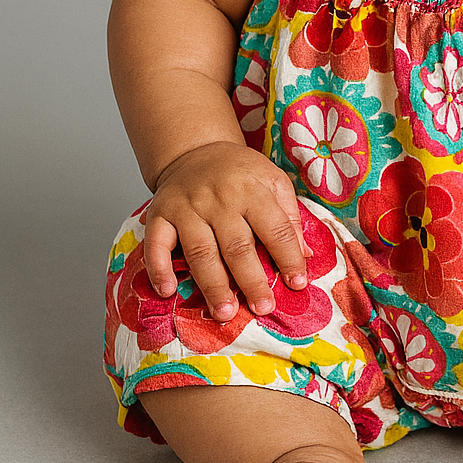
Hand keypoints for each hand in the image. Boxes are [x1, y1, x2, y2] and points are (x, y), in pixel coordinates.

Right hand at [143, 143, 310, 321]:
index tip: (298, 284)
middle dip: (251, 281)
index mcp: (253, 189)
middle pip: (237, 246)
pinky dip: (159, 268)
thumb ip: (290, 216)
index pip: (276, 228)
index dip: (289, 258)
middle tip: (262, 308)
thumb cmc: (239, 173)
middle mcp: (219, 198)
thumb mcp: (272, 181)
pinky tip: (168, 291)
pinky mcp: (159, 214)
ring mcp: (187, 207)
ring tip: (224, 312)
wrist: (195, 150)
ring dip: (212, 285)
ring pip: (201, 251)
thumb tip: (306, 255)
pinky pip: (156, 244)